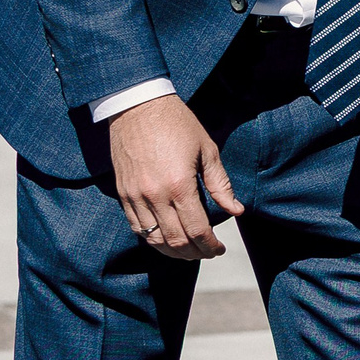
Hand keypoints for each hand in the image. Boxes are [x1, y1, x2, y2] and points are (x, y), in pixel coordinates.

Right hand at [107, 96, 241, 259]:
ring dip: (172, 251)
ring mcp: (135, 196)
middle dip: (194, 252)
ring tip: (189, 252)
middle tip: (208, 253)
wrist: (137, 106)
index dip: (210, 245)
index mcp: (179, 185)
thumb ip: (221, 185)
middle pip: (175, 240)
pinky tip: (166, 239)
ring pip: (153, 238)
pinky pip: (136, 226)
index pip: (197, 229)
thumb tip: (236, 211)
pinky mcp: (122, 193)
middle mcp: (154, 195)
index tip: (219, 249)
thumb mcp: (208, 150)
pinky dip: (152, 238)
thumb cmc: (178, 125)